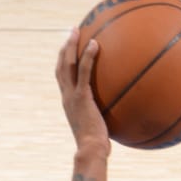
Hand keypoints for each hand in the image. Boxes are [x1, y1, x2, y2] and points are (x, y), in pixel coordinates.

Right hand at [56, 29, 109, 155]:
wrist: (91, 149)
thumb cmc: (97, 144)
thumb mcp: (99, 126)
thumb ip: (104, 114)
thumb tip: (119, 110)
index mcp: (68, 102)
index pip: (62, 78)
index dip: (64, 61)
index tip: (70, 49)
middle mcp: (66, 96)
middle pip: (61, 66)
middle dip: (65, 47)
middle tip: (72, 32)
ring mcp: (72, 95)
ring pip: (67, 65)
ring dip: (71, 45)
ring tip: (77, 30)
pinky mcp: (82, 97)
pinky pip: (84, 72)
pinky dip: (87, 56)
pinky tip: (95, 43)